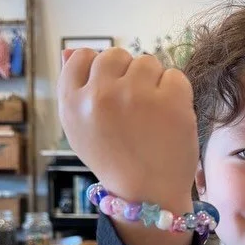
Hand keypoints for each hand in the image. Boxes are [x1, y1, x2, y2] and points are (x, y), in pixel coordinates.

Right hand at [57, 48, 198, 210]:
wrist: (148, 195)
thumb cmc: (115, 161)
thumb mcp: (81, 130)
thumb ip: (74, 89)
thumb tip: (68, 49)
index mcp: (72, 103)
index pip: (81, 56)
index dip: (99, 70)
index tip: (110, 92)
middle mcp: (100, 95)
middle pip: (116, 55)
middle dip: (128, 75)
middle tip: (135, 108)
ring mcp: (135, 95)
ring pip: (147, 62)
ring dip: (153, 82)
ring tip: (152, 114)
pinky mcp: (169, 100)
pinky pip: (174, 75)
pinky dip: (176, 94)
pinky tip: (170, 117)